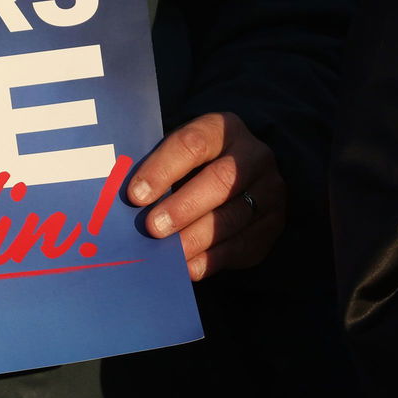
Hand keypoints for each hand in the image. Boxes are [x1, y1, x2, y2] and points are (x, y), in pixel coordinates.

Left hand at [127, 113, 285, 280]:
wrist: (235, 178)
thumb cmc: (188, 167)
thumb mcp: (173, 155)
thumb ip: (153, 171)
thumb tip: (125, 202)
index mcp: (222, 130)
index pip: (192, 144)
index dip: (162, 169)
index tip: (135, 195)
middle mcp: (253, 156)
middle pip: (220, 181)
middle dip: (183, 207)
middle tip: (152, 228)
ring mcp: (269, 190)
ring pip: (234, 217)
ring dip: (196, 238)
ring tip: (168, 254)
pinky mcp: (273, 224)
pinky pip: (244, 245)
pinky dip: (213, 260)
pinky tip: (188, 268)